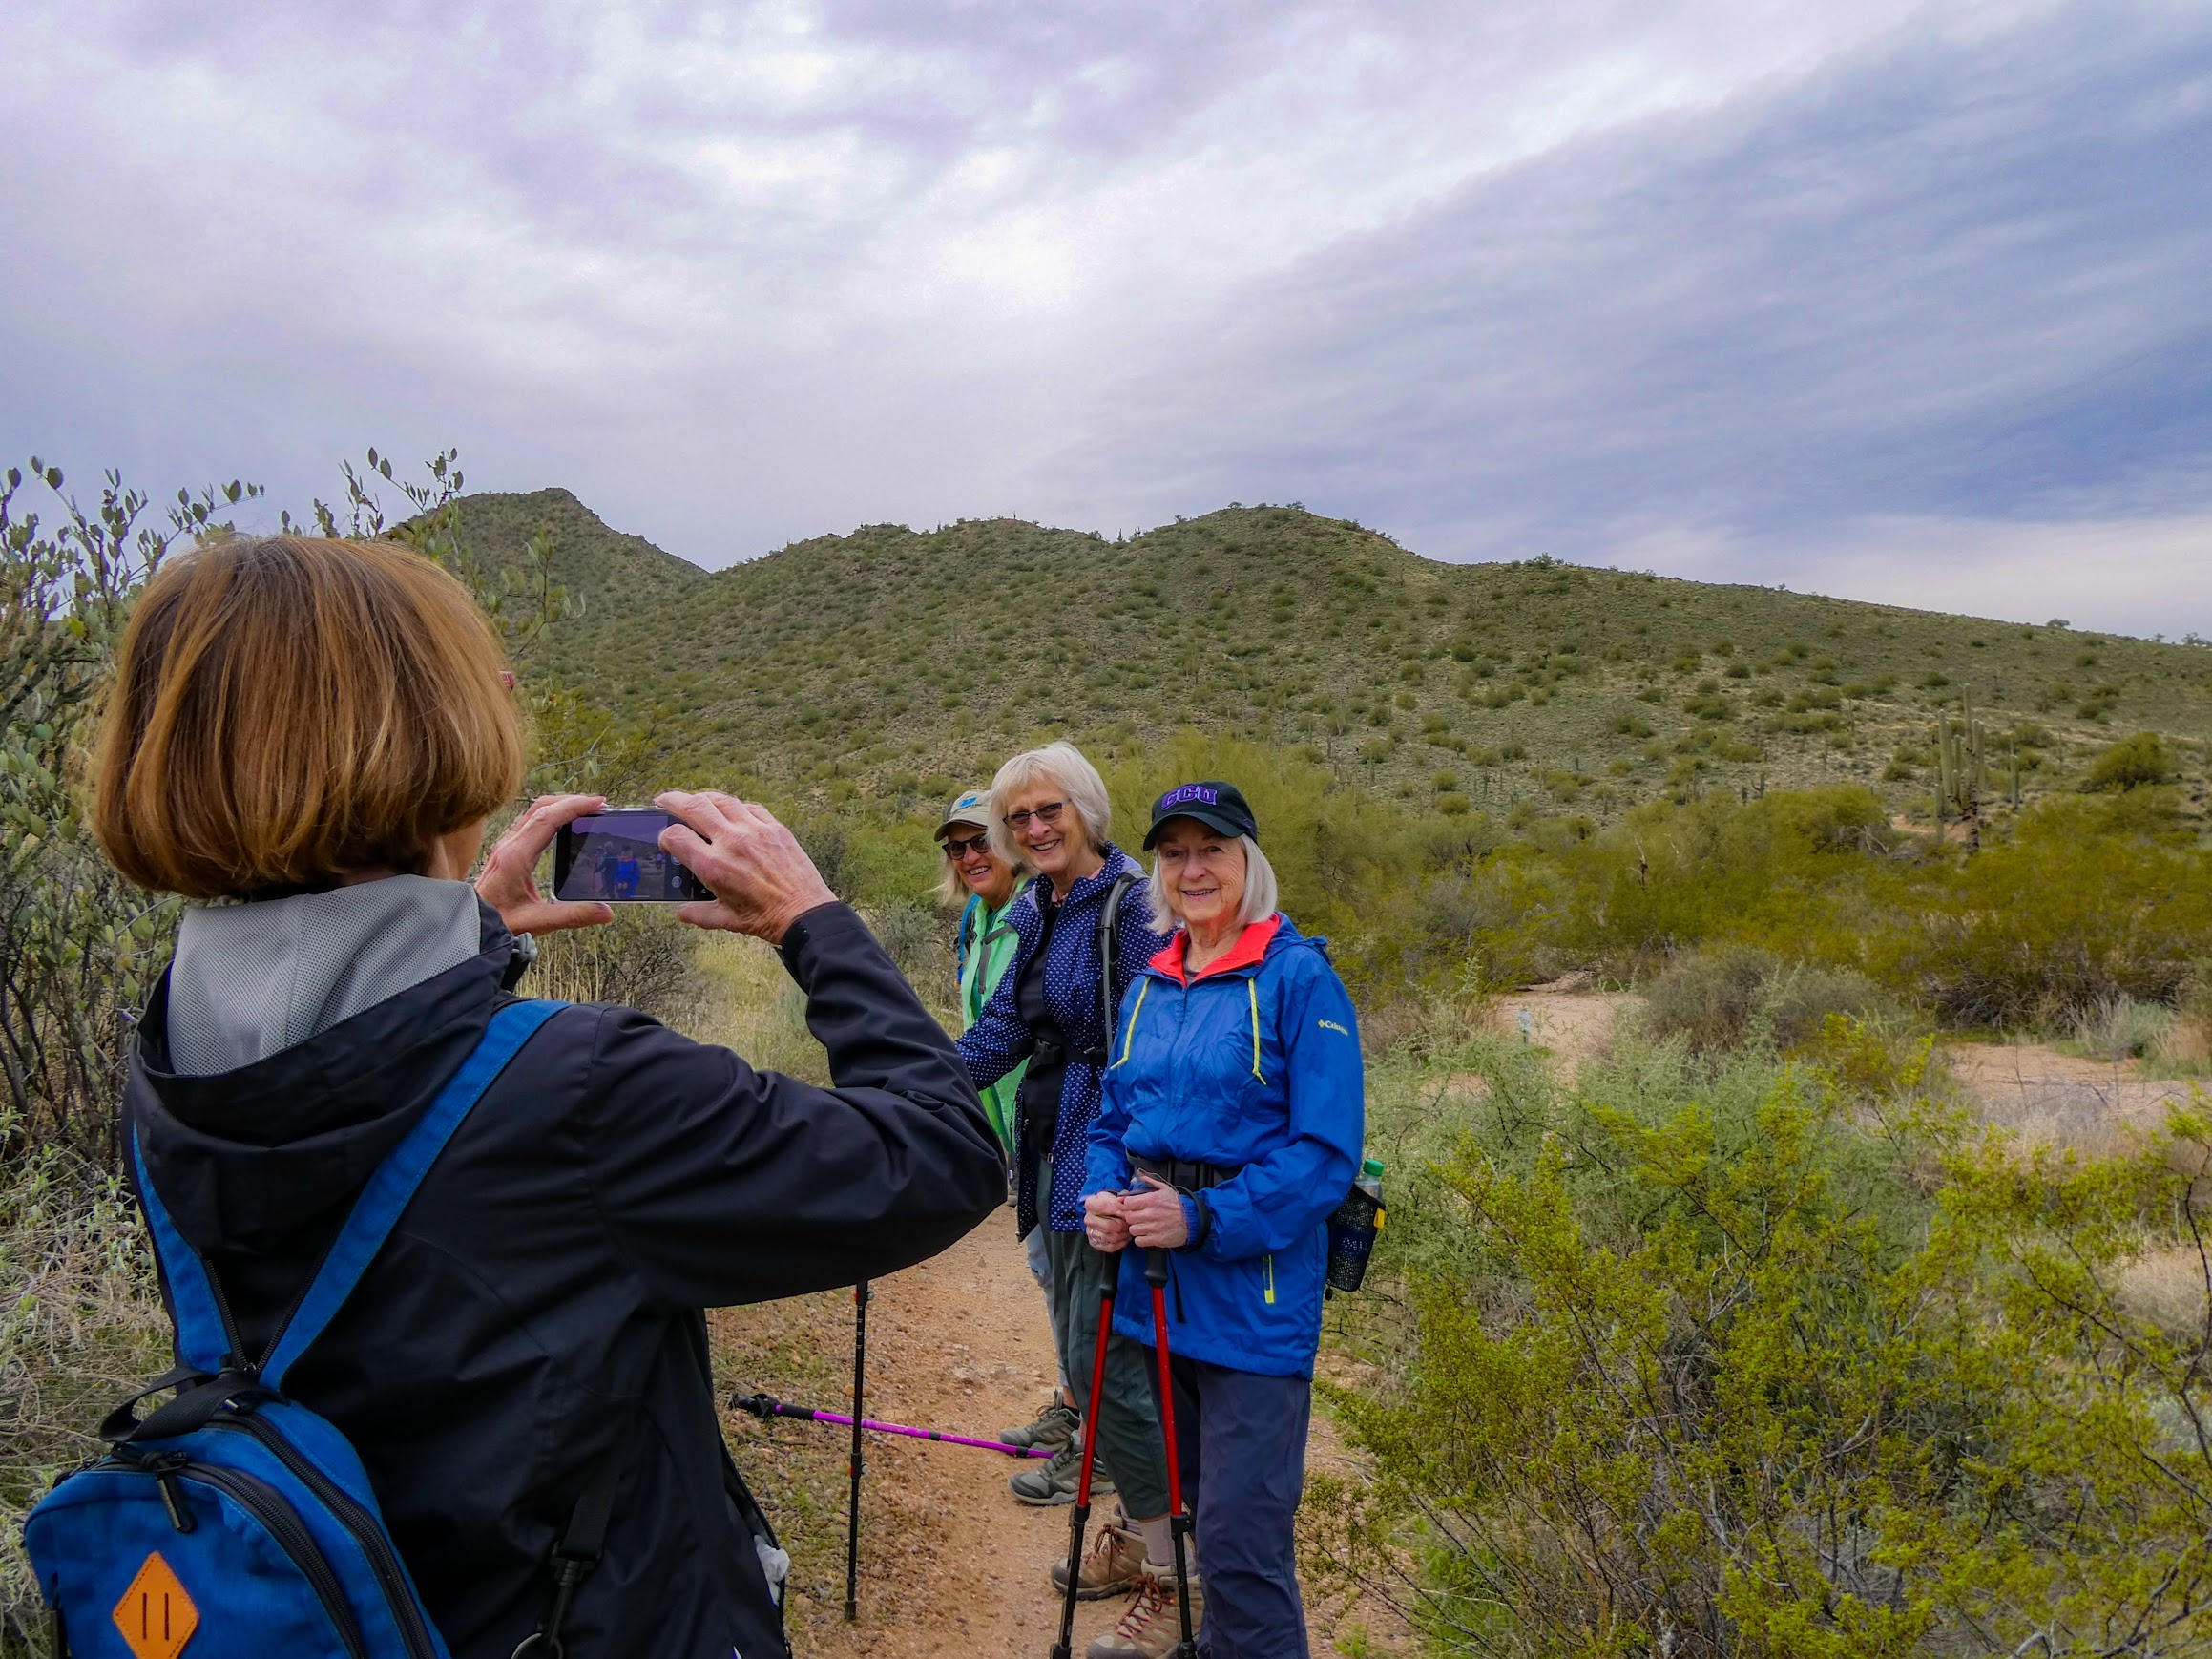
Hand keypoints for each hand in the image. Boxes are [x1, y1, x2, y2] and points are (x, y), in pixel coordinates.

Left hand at [475, 795, 613, 935]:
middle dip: (571, 801)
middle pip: (541, 807)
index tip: (598, 803)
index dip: (575, 806)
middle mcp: (509, 845)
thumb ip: (573, 916)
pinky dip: (551, 814)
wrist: (468, 925)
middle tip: (597, 805)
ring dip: (560, 805)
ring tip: (585, 810)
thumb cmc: (496, 922)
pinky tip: (564, 823)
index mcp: (516, 857)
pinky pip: (530, 821)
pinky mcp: (506, 850)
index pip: (548, 819)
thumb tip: (606, 912)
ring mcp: (506, 845)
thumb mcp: (537, 921)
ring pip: (534, 811)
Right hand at [657, 790, 837, 945]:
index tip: (666, 842)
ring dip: (703, 797)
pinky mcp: (775, 828)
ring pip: (722, 799)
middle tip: (664, 801)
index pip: (676, 837)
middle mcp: (731, 842)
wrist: (804, 913)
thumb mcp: (724, 921)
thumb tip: (681, 912)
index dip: (664, 837)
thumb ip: (697, 914)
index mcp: (714, 866)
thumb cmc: (765, 918)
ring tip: (694, 800)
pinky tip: (731, 811)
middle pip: (694, 806)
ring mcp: (755, 830)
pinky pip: (750, 807)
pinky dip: (736, 806)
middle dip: (672, 800)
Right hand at [1084, 1189, 1131, 1253]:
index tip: (1127, 1210)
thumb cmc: (1111, 1204)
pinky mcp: (1094, 1243)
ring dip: (1123, 1235)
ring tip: (1128, 1230)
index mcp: (1090, 1204)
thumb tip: (1124, 1200)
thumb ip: (1121, 1197)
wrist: (1105, 1214)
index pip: (1104, 1207)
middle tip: (1130, 1223)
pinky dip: (1121, 1243)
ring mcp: (1090, 1232)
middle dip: (1123, 1225)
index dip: (1118, 1209)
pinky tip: (1125, 1237)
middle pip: (1109, 1226)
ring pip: (1111, 1237)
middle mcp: (1088, 1219)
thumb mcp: (1115, 1197)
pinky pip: (1110, 1247)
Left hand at [1122, 1174, 1190, 1249]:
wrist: (1193, 1220)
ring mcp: (1154, 1228)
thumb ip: (1149, 1181)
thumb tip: (1136, 1178)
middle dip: (1131, 1216)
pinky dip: (1141, 1239)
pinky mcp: (1157, 1239)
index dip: (1127, 1204)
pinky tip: (1146, 1234)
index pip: (1127, 1202)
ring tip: (1143, 1225)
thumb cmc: (1178, 1205)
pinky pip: (1139, 1241)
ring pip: (1132, 1230)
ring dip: (1136, 1228)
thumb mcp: (1165, 1188)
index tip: (1131, 1206)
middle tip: (1137, 1216)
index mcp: (1152, 1200)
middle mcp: (1151, 1214)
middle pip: (1128, 1217)